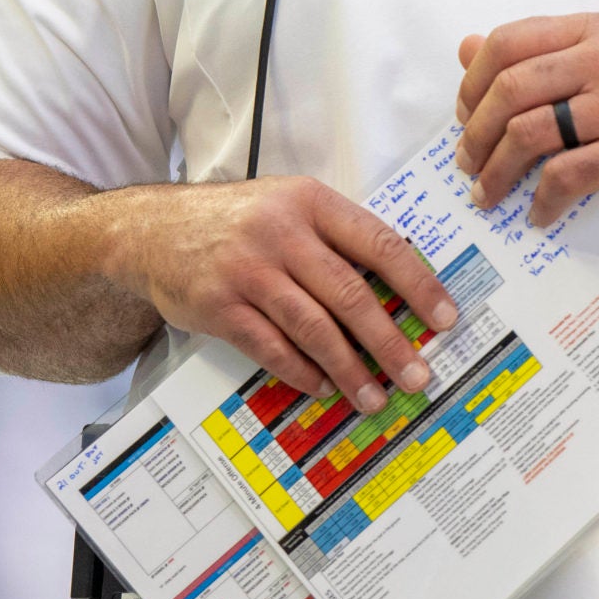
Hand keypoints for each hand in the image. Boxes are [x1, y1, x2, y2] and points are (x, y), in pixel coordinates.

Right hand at [104, 176, 459, 414]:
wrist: (153, 229)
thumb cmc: (237, 220)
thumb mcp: (290, 205)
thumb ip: (337, 237)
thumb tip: (400, 286)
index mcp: (311, 202)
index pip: (379, 244)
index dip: (417, 284)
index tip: (445, 319)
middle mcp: (282, 232)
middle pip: (350, 294)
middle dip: (390, 341)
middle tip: (417, 375)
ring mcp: (248, 270)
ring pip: (313, 327)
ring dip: (349, 368)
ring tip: (374, 396)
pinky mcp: (219, 306)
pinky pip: (271, 348)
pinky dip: (301, 372)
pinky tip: (323, 386)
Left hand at [452, 12, 598, 225]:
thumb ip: (541, 54)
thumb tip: (467, 48)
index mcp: (596, 30)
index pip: (511, 41)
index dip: (473, 81)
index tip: (463, 115)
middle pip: (511, 89)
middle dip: (476, 133)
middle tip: (467, 163)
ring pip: (529, 133)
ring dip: (497, 171)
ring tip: (487, 192)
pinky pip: (565, 175)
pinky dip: (542, 200)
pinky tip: (538, 213)